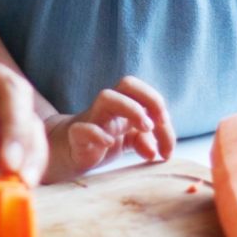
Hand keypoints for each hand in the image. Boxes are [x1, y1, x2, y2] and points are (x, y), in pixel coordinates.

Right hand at [42, 76, 175, 182]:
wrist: (70, 151)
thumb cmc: (104, 140)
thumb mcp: (130, 141)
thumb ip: (146, 142)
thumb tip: (156, 153)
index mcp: (124, 105)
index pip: (142, 91)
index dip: (156, 103)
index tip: (165, 125)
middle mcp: (109, 108)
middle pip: (127, 83)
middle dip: (149, 98)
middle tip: (157, 123)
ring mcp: (93, 119)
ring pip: (106, 97)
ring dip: (131, 109)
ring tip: (145, 129)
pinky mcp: (77, 136)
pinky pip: (83, 128)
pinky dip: (98, 134)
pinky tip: (110, 143)